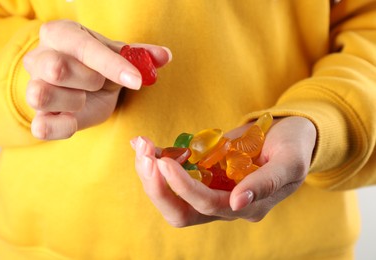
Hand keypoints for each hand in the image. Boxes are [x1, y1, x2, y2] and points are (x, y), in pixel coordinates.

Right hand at [23, 20, 171, 139]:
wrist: (80, 86)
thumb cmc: (97, 65)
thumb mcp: (119, 56)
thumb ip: (141, 55)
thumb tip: (165, 56)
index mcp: (61, 34)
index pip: (84, 48)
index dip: (113, 65)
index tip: (136, 81)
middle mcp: (39, 57)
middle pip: (58, 69)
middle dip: (90, 81)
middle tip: (99, 83)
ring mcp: (33, 86)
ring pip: (43, 95)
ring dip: (75, 101)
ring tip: (84, 98)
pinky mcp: (37, 116)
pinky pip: (41, 126)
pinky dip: (62, 127)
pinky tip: (75, 118)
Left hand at [131, 116, 316, 225]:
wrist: (289, 135)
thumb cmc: (294, 146)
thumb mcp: (290, 161)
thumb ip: (267, 183)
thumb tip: (239, 202)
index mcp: (247, 206)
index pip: (208, 205)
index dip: (184, 187)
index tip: (165, 162)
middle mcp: (224, 204)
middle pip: (181, 213)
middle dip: (157, 188)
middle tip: (145, 156)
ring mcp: (211, 190)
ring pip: (172, 198)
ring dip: (151, 174)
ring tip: (142, 145)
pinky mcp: (203, 175)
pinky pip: (173, 176)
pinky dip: (155, 162)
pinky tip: (143, 144)